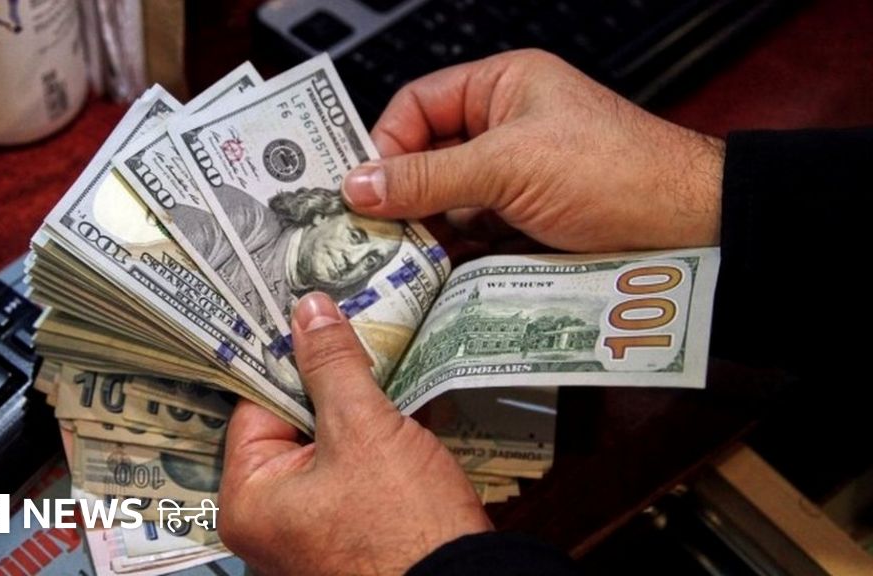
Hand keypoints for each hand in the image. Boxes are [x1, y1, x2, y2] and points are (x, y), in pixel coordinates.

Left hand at [218, 292, 491, 574]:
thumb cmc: (405, 527)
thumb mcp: (363, 429)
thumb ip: (332, 365)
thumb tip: (309, 310)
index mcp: (249, 502)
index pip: (257, 407)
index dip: (289, 360)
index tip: (312, 319)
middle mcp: (270, 522)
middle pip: (291, 426)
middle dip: (327, 386)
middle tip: (351, 334)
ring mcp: (311, 531)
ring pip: (327, 446)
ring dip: (356, 412)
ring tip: (381, 370)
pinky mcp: (352, 532)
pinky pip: (351, 473)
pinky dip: (373, 443)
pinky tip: (400, 415)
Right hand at [342, 49, 724, 251]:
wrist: (687, 230)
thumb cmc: (617, 170)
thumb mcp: (509, 164)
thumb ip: (430, 175)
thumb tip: (361, 184)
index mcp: (503, 87)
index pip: (419, 105)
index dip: (386, 142)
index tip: (362, 185)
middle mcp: (505, 129)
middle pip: (427, 158)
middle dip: (401, 195)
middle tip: (370, 231)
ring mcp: (515, 179)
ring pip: (447, 203)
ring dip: (426, 231)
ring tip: (399, 259)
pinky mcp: (525, 224)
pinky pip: (473, 236)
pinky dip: (453, 255)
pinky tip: (435, 274)